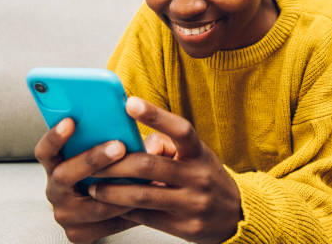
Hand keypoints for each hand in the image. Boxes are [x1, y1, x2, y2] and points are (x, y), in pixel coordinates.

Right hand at [34, 118, 136, 242]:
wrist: (107, 208)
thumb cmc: (109, 170)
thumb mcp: (105, 152)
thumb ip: (114, 139)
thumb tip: (142, 135)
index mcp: (55, 166)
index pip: (45, 151)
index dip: (55, 137)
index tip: (71, 120)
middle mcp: (54, 190)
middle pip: (65, 175)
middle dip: (93, 159)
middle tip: (119, 146)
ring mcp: (65, 215)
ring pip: (93, 205)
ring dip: (120, 191)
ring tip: (144, 179)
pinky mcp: (78, 235)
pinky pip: (105, 225)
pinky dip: (126, 213)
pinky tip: (144, 201)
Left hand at [89, 97, 241, 243]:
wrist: (236, 215)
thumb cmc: (205, 177)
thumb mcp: (195, 155)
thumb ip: (166, 146)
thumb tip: (136, 145)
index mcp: (200, 153)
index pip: (180, 130)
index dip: (155, 115)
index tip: (129, 103)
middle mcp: (199, 176)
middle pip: (149, 165)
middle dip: (116, 164)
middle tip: (95, 162)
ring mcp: (192, 204)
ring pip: (142, 195)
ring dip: (113, 191)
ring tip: (95, 187)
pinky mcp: (185, 227)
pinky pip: (146, 217)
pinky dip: (124, 210)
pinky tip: (110, 206)